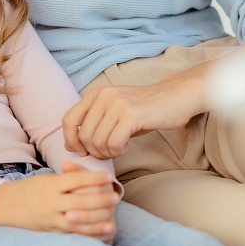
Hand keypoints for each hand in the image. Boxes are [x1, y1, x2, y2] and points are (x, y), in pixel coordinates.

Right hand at [0, 163, 118, 242]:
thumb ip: (68, 179)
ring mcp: (49, 218)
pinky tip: (95, 240)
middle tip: (117, 198)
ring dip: (95, 224)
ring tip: (112, 224)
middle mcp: (50, 201)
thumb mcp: (47, 179)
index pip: (76, 180)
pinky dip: (83, 238)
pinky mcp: (48, 231)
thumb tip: (92, 178)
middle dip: (100, 200)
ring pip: (75, 222)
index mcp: (51, 185)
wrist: (5, 205)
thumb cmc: (30, 189)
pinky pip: (68, 236)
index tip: (110, 178)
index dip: (94, 179)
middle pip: (79, 201)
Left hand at [62, 77, 204, 159]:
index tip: (83, 151)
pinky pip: (114, 143)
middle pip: (84, 135)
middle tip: (110, 152)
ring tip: (120, 149)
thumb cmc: (145, 110)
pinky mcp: (131, 114)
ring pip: (98, 142)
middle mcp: (103, 95)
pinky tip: (127, 147)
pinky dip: (119, 151)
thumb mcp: (114, 113)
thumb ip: (93, 125)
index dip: (71, 141)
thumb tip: (70, 146)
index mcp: (96, 93)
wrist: (176, 97)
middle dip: (94, 152)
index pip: (68, 120)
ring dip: (108, 153)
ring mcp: (117, 103)